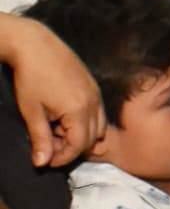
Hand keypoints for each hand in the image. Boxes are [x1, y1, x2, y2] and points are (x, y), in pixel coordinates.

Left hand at [1, 16, 104, 166]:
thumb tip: (42, 163)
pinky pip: (98, 112)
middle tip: (49, 146)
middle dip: (72, 148)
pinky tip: (63, 117)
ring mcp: (96, 93)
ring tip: (56, 132)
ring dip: (80, 135)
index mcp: (79, 110)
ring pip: (99, 126)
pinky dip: (84, 122)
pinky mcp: (93, 86)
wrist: (35, 45)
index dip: (62, 158)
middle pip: (92, 138)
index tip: (45, 161)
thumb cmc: (30, 78)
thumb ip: (40, 139)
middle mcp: (94, 103)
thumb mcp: (32, 112)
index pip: (78, 145)